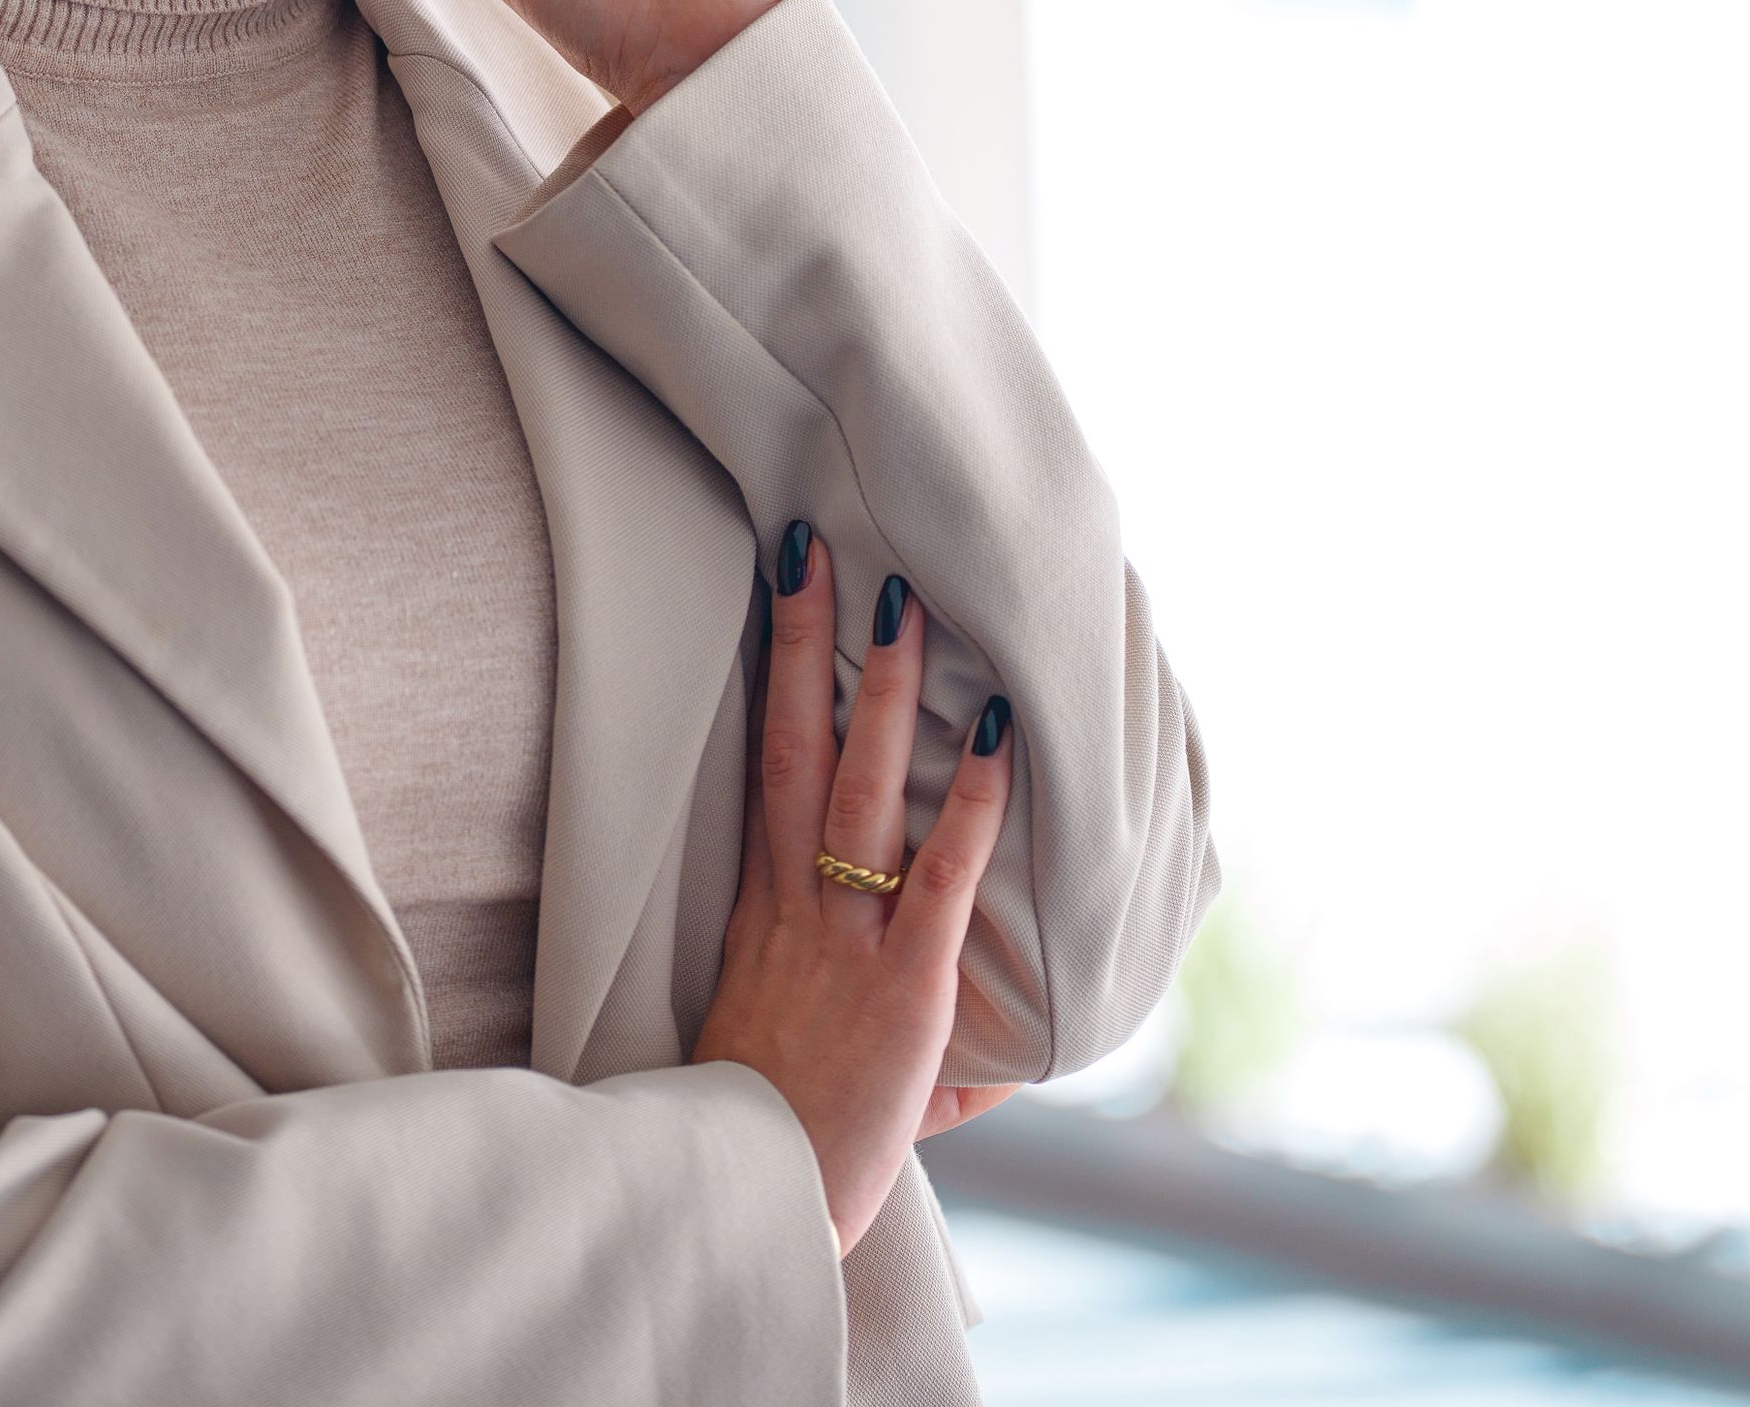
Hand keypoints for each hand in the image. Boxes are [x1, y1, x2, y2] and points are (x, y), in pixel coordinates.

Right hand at [689, 526, 1015, 1255]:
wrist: (747, 1205)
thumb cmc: (777, 1143)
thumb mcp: (822, 1068)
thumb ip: (915, 1046)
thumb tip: (1001, 1056)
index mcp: (767, 910)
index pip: (765, 767)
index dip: (771, 680)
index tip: (777, 596)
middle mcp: (797, 904)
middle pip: (791, 745)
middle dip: (800, 642)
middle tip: (812, 544)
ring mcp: (847, 938)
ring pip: (855, 786)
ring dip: (885, 690)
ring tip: (903, 599)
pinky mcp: (904, 986)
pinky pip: (942, 876)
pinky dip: (974, 803)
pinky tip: (998, 734)